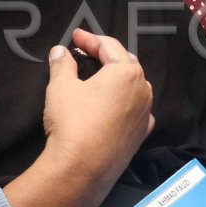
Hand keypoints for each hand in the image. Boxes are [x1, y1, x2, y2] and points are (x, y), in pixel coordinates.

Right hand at [41, 28, 155, 201]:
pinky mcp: (141, 135)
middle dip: (106, 55)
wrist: (81, 169)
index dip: (89, 39)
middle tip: (86, 52)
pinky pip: (136, 110)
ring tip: (99, 76)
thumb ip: (62, 64)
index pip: (108, 46)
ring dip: (117, 78)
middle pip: (125, 63)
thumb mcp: (60, 87)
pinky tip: (113, 105)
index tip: (75, 37)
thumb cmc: (72, 122)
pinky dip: (124, 102)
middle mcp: (143, 90)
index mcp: (126, 72)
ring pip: (134, 87)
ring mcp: (145, 114)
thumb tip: (59, 52)